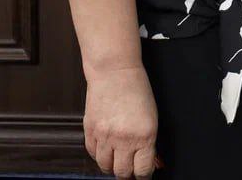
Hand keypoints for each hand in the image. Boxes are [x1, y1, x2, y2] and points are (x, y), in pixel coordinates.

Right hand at [82, 64, 158, 178]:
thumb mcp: (151, 117)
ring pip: (105, 167)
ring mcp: (104, 136)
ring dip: (112, 167)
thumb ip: (149, 142)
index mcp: (144, 135)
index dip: (144, 176)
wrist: (115, 72)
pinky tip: (106, 149)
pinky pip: (92, 154)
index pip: (143, 170)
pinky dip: (99, 156)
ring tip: (118, 160)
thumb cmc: (137, 89)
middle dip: (128, 175)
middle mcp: (123, 139)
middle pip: (122, 173)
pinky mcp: (89, 132)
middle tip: (131, 170)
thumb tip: (150, 161)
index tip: (144, 175)